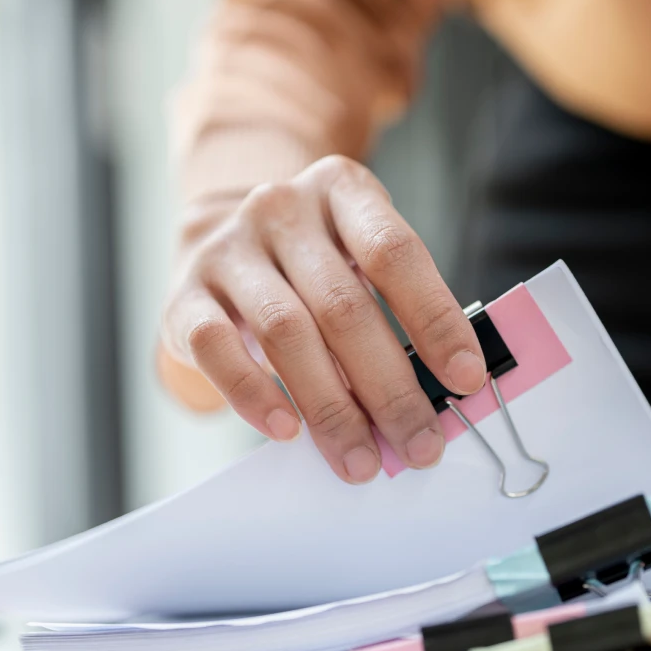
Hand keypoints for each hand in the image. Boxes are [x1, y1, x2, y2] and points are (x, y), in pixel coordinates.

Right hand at [159, 156, 486, 483]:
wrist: (219, 238)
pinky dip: (253, 394)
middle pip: (344, 306)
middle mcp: (282, 210)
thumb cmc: (314, 262)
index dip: (436, 319)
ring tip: (361, 459)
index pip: (396, 254)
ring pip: (286, 333)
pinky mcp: (183, 294)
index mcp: (343, 191)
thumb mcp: (360, 258)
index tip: (467, 379)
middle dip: (390, 387)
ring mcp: (228, 249)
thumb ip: (398, 309)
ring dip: (330, 408)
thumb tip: (443, 392)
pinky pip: (215, 348)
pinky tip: (286, 430)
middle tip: (420, 445)